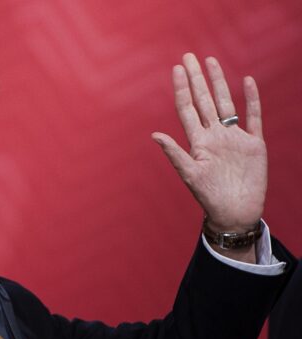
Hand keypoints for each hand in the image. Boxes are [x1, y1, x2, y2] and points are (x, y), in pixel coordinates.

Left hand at [152, 53, 266, 233]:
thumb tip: (155, 135)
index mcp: (198, 141)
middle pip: (204, 100)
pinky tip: (247, 81)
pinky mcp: (253, 144)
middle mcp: (214, 135)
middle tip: (189, 56)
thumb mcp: (190, 175)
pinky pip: (253, 116)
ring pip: (226, 103)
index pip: (187, 108)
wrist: (234, 212)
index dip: (182, 88)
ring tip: (211, 61)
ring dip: (219, 82)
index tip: (176, 69)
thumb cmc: (209, 197)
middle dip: (196, 78)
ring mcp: (233, 138)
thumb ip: (175, 153)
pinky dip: (252, 99)